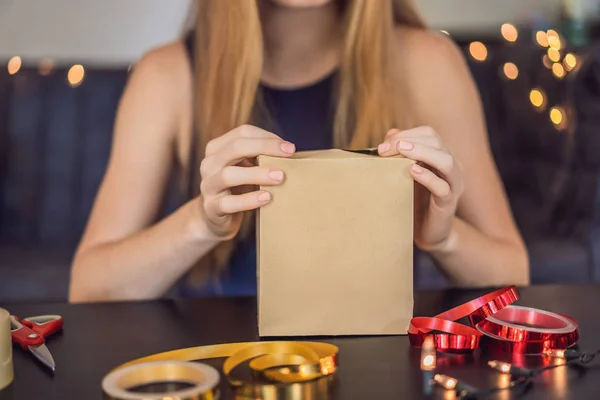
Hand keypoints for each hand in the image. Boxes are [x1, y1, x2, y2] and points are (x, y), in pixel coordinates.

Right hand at [196, 125, 294, 238]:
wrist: (215, 219)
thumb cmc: (236, 189)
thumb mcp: (245, 169)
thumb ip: (259, 158)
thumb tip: (289, 152)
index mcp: (217, 149)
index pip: (242, 133)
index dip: (267, 137)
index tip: (289, 148)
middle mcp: (209, 164)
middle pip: (235, 147)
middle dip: (265, 147)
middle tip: (289, 154)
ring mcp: (208, 186)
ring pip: (229, 175)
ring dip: (257, 174)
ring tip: (280, 177)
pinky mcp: (212, 208)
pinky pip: (229, 203)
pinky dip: (249, 200)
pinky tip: (267, 198)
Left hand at [377, 126, 463, 251]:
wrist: (428, 233)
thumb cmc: (415, 200)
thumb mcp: (405, 174)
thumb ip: (400, 154)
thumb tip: (390, 134)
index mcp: (442, 156)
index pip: (429, 134)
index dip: (407, 134)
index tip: (384, 143)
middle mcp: (452, 166)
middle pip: (437, 143)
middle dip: (410, 141)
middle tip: (385, 149)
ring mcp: (453, 184)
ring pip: (446, 161)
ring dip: (422, 152)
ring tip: (402, 151)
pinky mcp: (448, 203)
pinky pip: (443, 187)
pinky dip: (428, 177)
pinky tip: (413, 171)